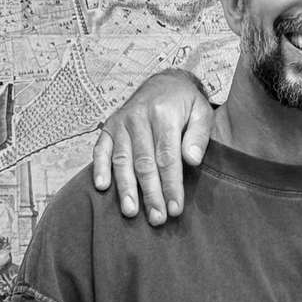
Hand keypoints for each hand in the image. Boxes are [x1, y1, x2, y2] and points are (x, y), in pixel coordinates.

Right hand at [92, 70, 214, 223]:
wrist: (163, 82)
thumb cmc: (185, 103)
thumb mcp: (202, 112)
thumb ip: (199, 135)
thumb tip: (192, 160)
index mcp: (163, 114)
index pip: (167, 157)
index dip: (171, 185)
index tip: (175, 208)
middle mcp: (138, 117)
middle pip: (144, 163)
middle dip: (151, 194)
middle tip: (156, 218)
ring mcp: (121, 122)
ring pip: (122, 160)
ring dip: (126, 188)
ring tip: (130, 212)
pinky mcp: (109, 127)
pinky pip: (101, 150)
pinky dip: (99, 168)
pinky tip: (102, 187)